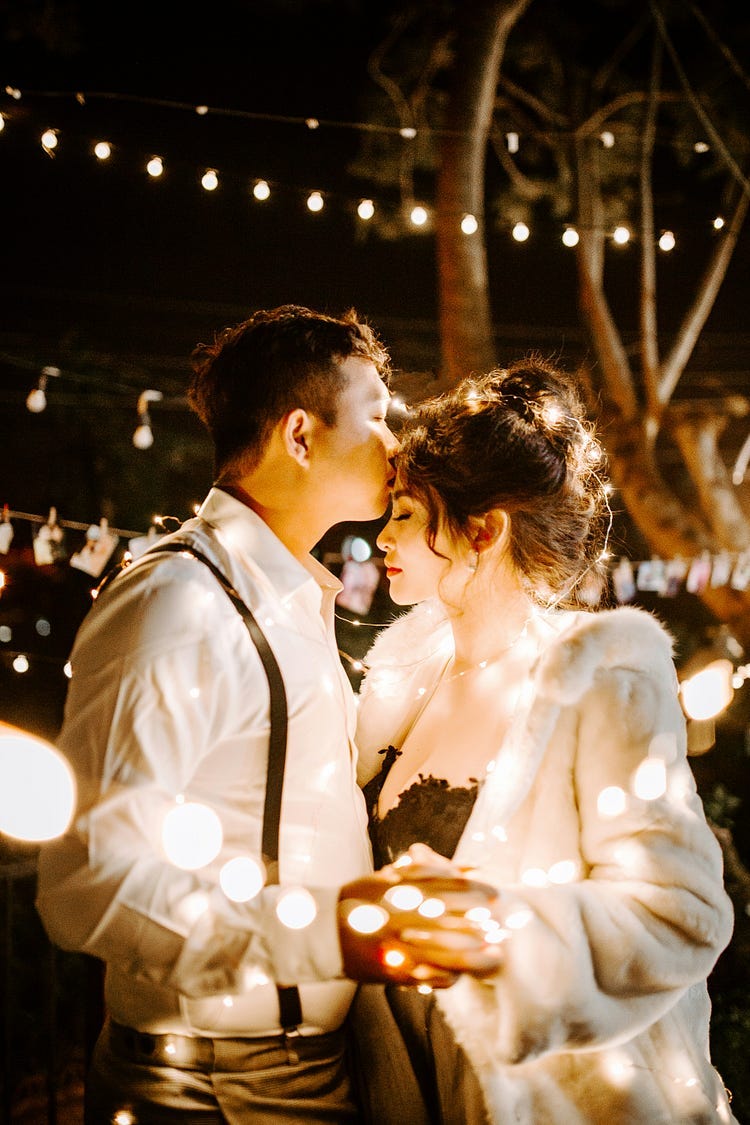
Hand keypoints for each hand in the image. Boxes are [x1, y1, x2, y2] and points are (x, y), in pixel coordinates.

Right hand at [337, 862, 502, 987]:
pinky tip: (461, 975)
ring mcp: (397, 947)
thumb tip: (461, 865)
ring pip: (443, 952)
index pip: (445, 887)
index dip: (473, 891)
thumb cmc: (357, 900)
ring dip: (471, 953)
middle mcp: (400, 917)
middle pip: (450, 919)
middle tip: (502, 926)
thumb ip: (422, 871)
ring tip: (494, 953)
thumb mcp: (386, 878)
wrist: (322, 934)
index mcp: (399, 891)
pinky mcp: (392, 972)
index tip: (495, 893)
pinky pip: (426, 976)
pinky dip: (446, 976)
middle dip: (478, 923)